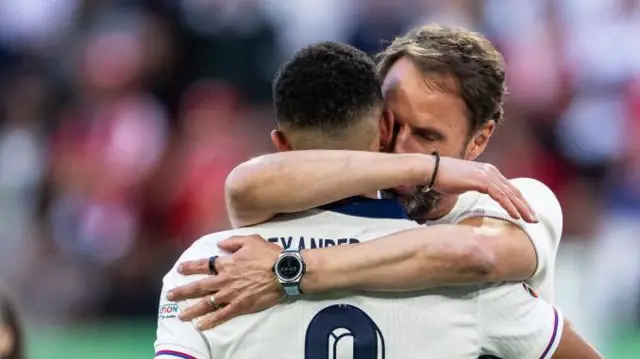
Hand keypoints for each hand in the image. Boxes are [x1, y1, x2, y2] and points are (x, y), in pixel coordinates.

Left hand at [167, 235, 283, 329]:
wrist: (284, 271)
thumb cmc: (268, 254)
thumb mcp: (250, 240)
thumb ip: (232, 242)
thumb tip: (220, 244)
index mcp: (226, 263)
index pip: (203, 265)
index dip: (190, 267)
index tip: (179, 269)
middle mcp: (224, 280)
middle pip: (199, 286)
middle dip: (182, 291)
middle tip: (170, 295)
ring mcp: (231, 294)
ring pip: (206, 304)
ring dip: (192, 310)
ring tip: (181, 316)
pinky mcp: (240, 306)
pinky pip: (222, 315)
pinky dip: (210, 321)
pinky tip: (201, 326)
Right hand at [432, 157, 537, 222]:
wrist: (431, 170)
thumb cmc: (443, 178)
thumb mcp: (463, 183)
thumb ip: (473, 187)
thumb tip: (476, 195)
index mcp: (488, 171)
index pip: (508, 187)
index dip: (519, 200)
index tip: (526, 212)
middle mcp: (490, 171)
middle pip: (513, 190)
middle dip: (526, 205)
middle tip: (535, 219)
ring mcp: (486, 174)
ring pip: (510, 194)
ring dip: (522, 208)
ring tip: (530, 220)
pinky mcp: (481, 180)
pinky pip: (500, 196)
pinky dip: (509, 206)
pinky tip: (515, 216)